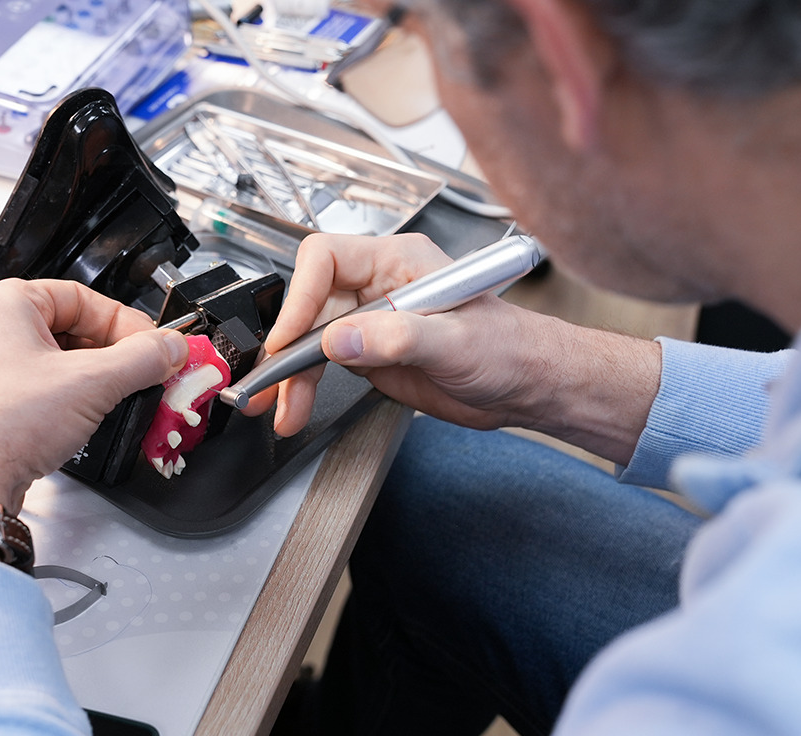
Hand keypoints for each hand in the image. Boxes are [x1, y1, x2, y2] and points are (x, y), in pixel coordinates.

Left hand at [0, 279, 187, 520]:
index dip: (127, 323)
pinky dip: (65, 399)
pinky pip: (36, 388)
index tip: (154, 345)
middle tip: (143, 373)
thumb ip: (142, 359)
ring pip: (54, 361)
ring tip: (114, 399)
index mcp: (3, 303)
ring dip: (90, 379)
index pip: (84, 298)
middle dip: (112, 354)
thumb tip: (168, 348)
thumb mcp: (92, 384)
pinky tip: (80, 420)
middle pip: (70, 329)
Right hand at [247, 233, 660, 465]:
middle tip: (272, 384)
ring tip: (280, 409)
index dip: (301, 297)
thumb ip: (397, 336)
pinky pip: (321, 365)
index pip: (326, 260)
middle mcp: (378, 286)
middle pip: (308, 305)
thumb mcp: (457, 341)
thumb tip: (341, 339)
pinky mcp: (369, 354)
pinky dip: (303, 387)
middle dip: (287, 346)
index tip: (293, 339)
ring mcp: (371, 321)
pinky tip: (295, 408)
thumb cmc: (510, 349)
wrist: (528, 387)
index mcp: (398, 262)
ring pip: (309, 340)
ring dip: (290, 376)